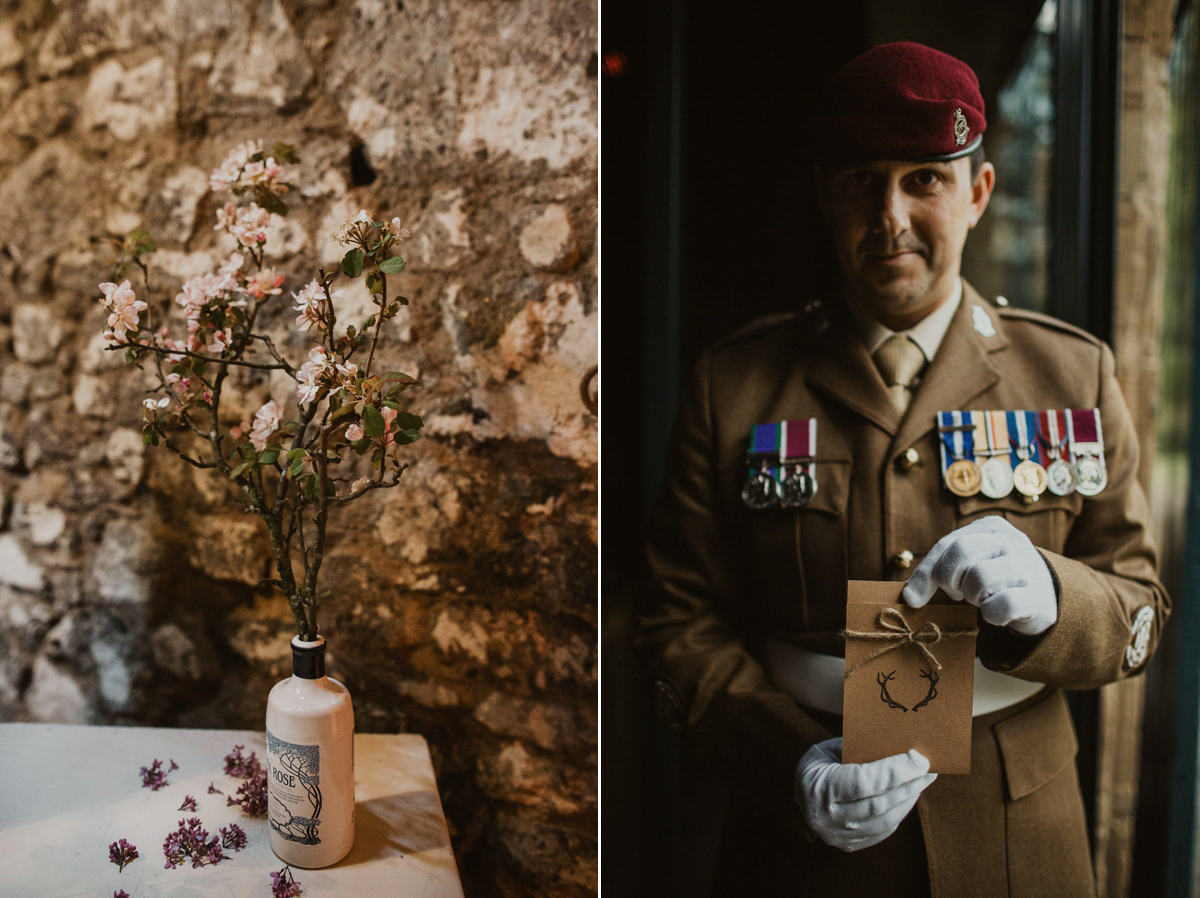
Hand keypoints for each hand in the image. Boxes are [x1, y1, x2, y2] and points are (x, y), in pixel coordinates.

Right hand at [794, 737, 935, 851]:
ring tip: (926, 778)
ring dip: (910, 798)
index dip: (894, 771)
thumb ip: (857, 750)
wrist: (800, 799)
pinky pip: (884, 829)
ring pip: (885, 819)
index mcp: (818, 790)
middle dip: (909, 783)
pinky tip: (912, 794)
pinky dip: (901, 810)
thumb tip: (898, 744)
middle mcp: (827, 818)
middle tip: (929, 766)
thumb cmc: (819, 765)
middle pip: (879, 802)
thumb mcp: (828, 751)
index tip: (919, 758)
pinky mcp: (851, 845)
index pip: (863, 782)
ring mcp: (839, 836)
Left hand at [902, 516, 1056, 635]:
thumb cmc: (995, 578)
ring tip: (981, 599)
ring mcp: (1028, 566)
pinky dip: (991, 614)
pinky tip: (995, 613)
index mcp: (990, 527)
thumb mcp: (969, 565)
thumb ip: (939, 572)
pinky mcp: (1038, 595)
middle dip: (950, 580)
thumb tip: (910, 598)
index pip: (947, 544)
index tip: (913, 599)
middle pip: (963, 551)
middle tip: (957, 594)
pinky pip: (1002, 604)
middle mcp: (1011, 540)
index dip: (925, 573)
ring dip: (973, 597)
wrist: (1045, 597)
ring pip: (981, 577)